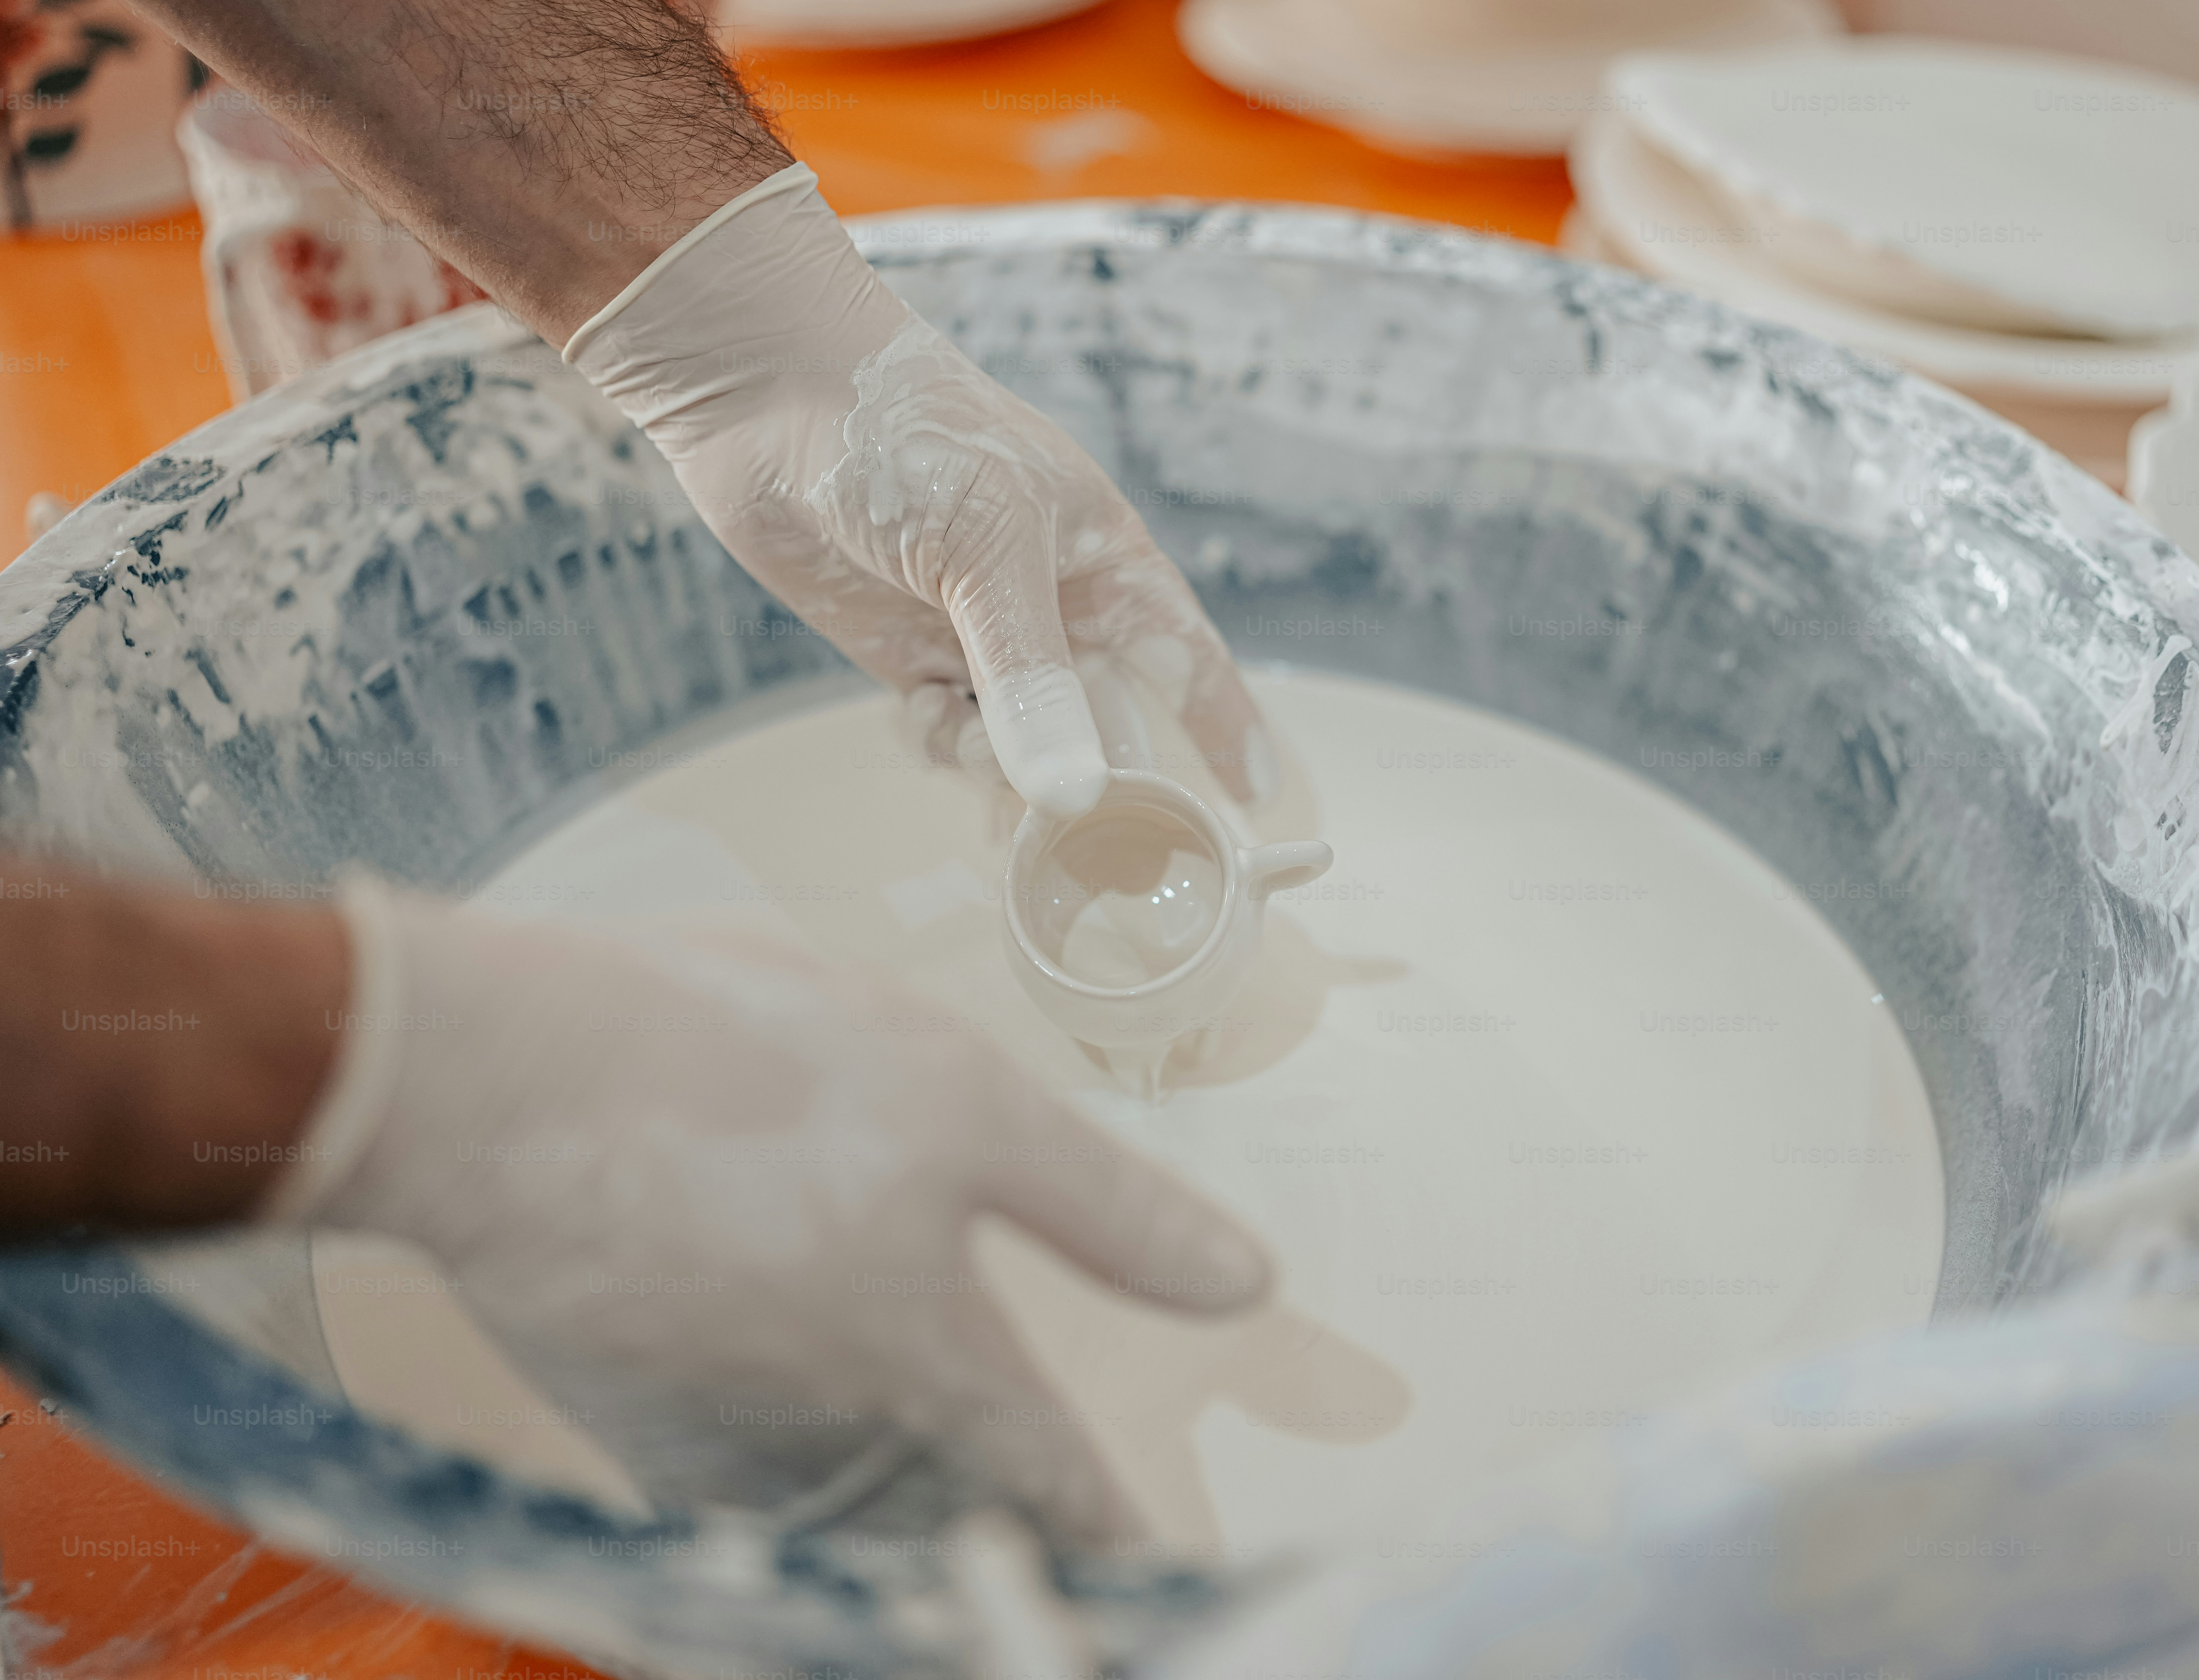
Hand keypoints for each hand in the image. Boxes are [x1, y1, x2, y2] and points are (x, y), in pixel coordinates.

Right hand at [261, 882, 1274, 1538]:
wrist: (500, 1079)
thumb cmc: (743, 1069)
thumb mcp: (971, 1107)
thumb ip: (1107, 1211)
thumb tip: (1244, 1283)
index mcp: (933, 1356)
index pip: (1052, 1481)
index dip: (1109, 1531)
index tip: (1149, 1582)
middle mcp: (829, 1424)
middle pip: (942, 1522)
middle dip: (1000, 1551)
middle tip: (1054, 1576)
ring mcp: (716, 1430)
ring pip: (836, 1515)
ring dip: (896, 1536)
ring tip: (943, 1539)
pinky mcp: (623, 1401)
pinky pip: (732, 1485)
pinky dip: (784, 1497)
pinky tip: (794, 1467)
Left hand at [565, 166, 1271, 818]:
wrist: (770, 393)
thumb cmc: (909, 435)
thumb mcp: (989, 552)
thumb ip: (1031, 679)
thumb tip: (1074, 795)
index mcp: (1103, 560)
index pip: (1189, 657)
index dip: (1226, 725)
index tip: (1254, 799)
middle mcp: (1052, 604)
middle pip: (1106, 720)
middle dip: (1102, 781)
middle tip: (1098, 853)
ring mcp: (980, 634)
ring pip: (1024, 743)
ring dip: (1004, 773)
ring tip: (975, 763)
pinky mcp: (910, 654)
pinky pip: (950, 735)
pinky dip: (938, 743)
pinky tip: (914, 711)